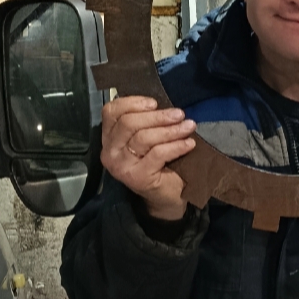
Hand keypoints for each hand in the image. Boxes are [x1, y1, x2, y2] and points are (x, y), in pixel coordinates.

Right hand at [101, 96, 196, 220]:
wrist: (166, 196)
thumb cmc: (158, 162)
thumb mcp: (148, 139)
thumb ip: (147, 121)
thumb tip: (164, 104)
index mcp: (109, 137)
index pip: (111, 112)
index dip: (132, 102)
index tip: (155, 103)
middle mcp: (109, 151)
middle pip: (129, 123)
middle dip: (157, 116)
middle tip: (179, 114)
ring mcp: (121, 166)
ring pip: (144, 138)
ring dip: (170, 130)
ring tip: (189, 126)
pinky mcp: (137, 177)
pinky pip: (157, 154)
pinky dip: (176, 146)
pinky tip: (189, 144)